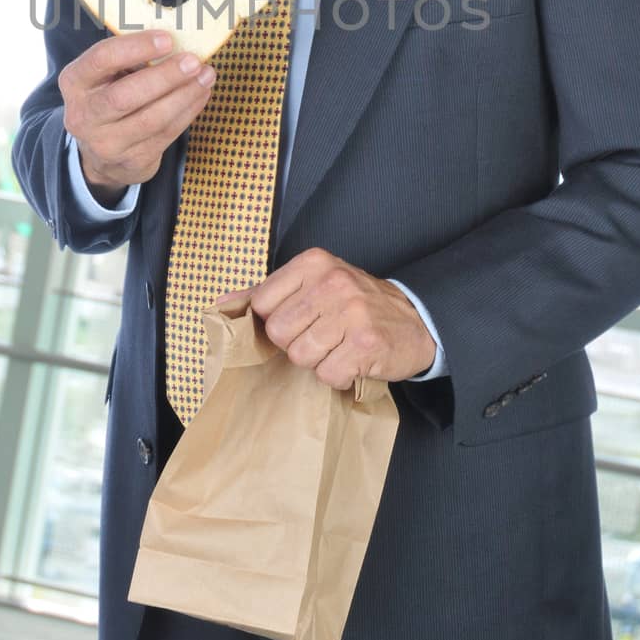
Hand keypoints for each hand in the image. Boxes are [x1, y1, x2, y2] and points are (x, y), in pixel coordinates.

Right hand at [59, 28, 215, 202]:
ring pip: (151, 119)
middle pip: (125, 96)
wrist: (101, 154)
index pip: (101, 59)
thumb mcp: (105, 75)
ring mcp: (107, 143)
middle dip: (165, 77)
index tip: (167, 39)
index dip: (136, 47)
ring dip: (184, 95)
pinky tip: (201, 93)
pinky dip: (188, 111)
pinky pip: (166, 134)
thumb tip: (176, 40)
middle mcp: (84, 115)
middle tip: (193, 61)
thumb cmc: (109, 97)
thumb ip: (130, 58)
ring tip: (205, 75)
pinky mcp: (132, 160)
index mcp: (74, 82)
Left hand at [218, 247, 435, 389]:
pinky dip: (339, 376)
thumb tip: (222, 304)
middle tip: (324, 336)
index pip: (262, 303)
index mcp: (314, 263)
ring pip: (300, 356)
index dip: (277, 321)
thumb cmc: (358, 304)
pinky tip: (354, 361)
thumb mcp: (315, 284)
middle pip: (278, 333)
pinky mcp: (365, 344)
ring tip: (339, 347)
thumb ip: (268, 292)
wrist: (417, 320)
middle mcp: (332, 282)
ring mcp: (350, 312)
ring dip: (318, 361)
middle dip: (296, 344)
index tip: (300, 321)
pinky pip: (327, 375)